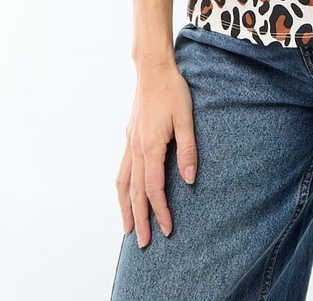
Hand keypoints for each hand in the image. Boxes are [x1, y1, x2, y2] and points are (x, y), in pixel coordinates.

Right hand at [116, 62, 197, 246]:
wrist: (153, 69)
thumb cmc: (172, 91)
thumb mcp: (186, 118)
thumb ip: (188, 149)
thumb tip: (190, 179)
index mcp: (150, 146)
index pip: (153, 188)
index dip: (160, 211)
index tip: (167, 229)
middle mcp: (136, 148)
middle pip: (135, 192)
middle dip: (140, 219)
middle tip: (144, 243)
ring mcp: (130, 143)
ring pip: (123, 183)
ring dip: (125, 208)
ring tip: (128, 228)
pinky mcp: (130, 137)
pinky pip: (122, 169)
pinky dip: (122, 188)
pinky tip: (126, 195)